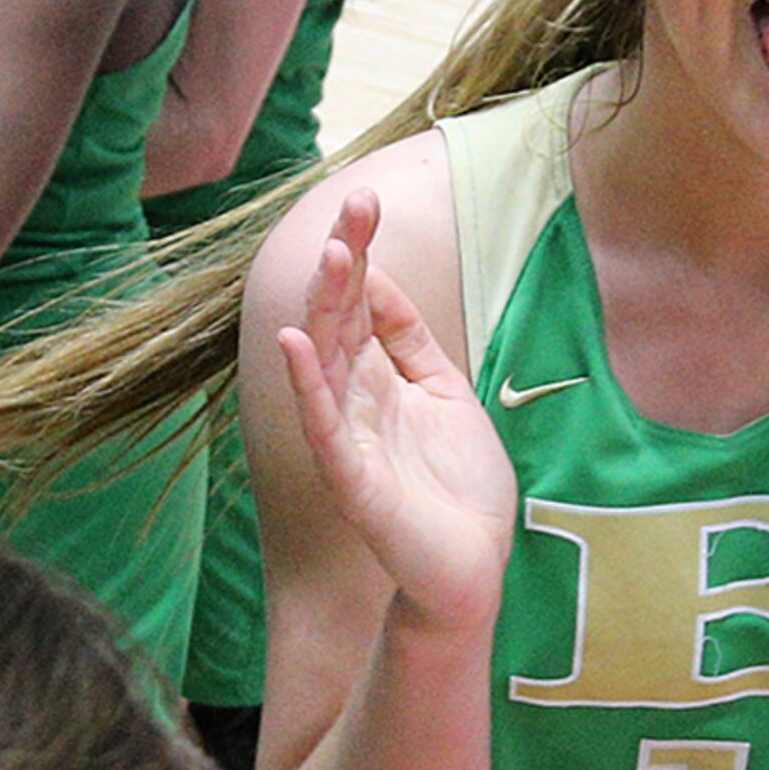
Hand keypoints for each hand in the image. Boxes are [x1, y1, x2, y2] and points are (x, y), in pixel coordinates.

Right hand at [273, 189, 513, 635]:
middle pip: (340, 320)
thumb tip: (383, 279)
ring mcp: (347, 438)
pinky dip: (308, 383)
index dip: (361, 254)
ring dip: (325, 308)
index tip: (365, 201)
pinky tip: (296, 342)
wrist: (472, 569)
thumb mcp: (446, 394)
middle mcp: (354, 400)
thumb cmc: (458, 489)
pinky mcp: (350, 480)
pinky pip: (323, 424)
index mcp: (378, 378)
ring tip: (331, 255)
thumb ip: (412, 342)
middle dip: (344, 263)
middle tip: (353, 207)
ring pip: (325, 361)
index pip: (360, 303)